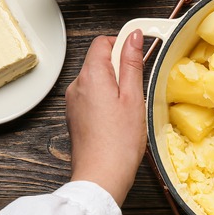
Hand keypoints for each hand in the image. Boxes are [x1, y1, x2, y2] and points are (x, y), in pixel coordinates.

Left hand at [65, 32, 145, 205]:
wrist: (101, 177)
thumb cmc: (119, 142)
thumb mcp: (134, 97)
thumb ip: (132, 63)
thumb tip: (133, 37)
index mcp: (91, 76)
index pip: (102, 42)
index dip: (122, 43)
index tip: (139, 52)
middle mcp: (77, 86)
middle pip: (99, 60)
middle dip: (120, 67)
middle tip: (138, 88)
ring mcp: (74, 102)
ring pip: (97, 79)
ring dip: (114, 84)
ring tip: (129, 107)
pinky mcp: (76, 116)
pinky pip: (92, 96)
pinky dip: (106, 99)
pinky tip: (119, 117)